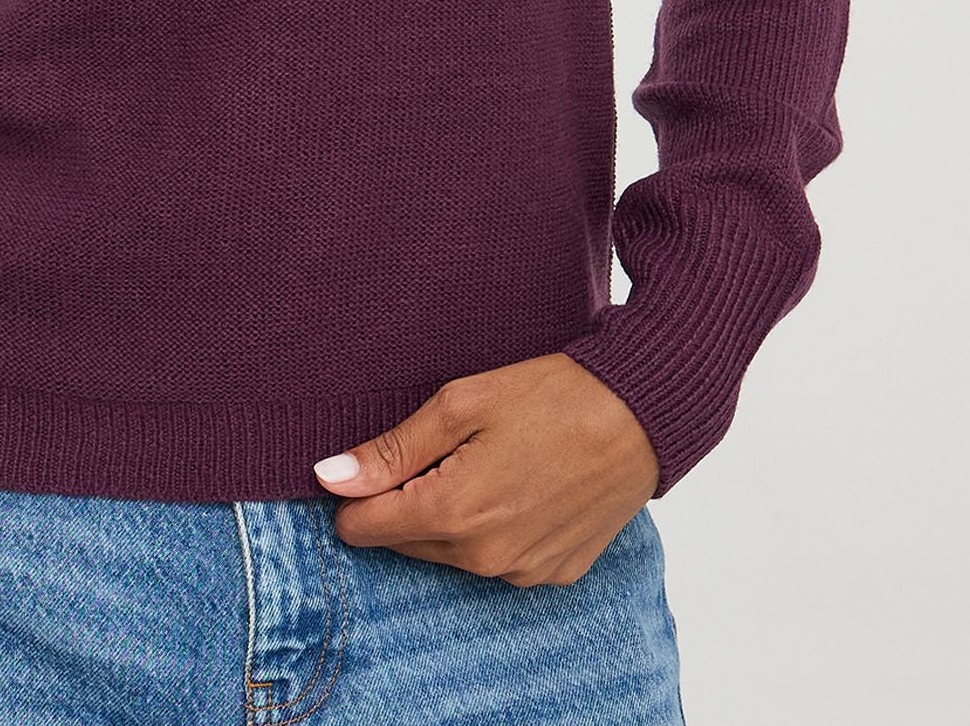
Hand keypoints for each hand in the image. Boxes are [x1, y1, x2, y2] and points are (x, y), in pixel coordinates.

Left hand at [311, 351, 659, 582]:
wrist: (642, 414)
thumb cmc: (550, 395)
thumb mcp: (460, 404)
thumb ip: (391, 449)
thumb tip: (328, 477)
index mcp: (453, 515)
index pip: (363, 527)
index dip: (359, 489)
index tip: (381, 455)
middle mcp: (484, 559)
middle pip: (406, 540)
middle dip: (409, 497)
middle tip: (449, 444)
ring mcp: (522, 573)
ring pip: (452, 552)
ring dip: (454, 513)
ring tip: (493, 456)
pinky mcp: (555, 573)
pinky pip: (500, 559)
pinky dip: (497, 526)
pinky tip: (522, 481)